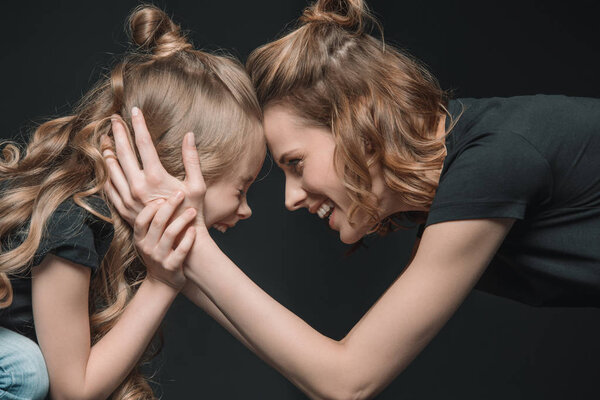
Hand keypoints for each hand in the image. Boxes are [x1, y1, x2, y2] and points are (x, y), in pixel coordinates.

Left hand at [102, 107, 205, 226]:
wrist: (179, 242)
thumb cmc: (192, 213)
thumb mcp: (197, 185)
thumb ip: (192, 159)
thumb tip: (190, 135)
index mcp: (155, 177)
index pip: (143, 143)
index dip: (139, 124)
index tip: (134, 110)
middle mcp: (138, 186)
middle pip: (123, 152)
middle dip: (118, 133)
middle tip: (114, 119)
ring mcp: (128, 199)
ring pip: (111, 169)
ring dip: (107, 151)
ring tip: (105, 139)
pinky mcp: (124, 210)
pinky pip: (109, 187)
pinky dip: (105, 173)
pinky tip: (105, 166)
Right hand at [135, 192, 196, 290]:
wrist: (162, 283)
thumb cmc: (158, 254)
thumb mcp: (147, 240)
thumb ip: (151, 222)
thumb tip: (159, 195)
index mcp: (139, 239)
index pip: (141, 220)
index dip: (151, 207)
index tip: (163, 196)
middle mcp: (147, 248)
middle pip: (157, 223)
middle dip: (170, 206)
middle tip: (180, 193)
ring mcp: (159, 258)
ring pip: (170, 234)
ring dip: (182, 220)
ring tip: (192, 211)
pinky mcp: (172, 267)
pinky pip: (181, 250)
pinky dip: (188, 239)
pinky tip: (193, 229)